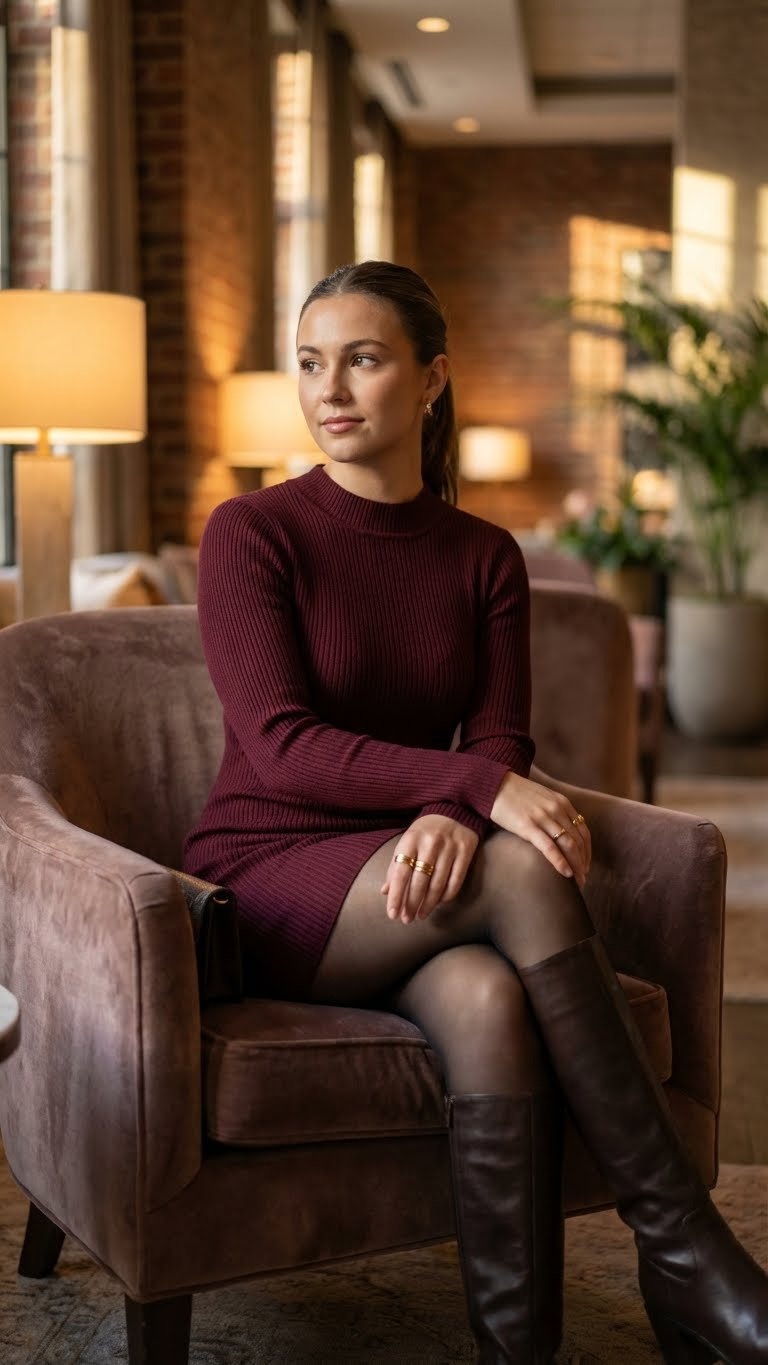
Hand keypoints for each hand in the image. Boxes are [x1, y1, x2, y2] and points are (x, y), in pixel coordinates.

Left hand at [381, 815, 479, 924]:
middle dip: (412, 904)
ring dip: (428, 904)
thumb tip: (385, 892)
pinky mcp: (466, 850)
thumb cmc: (425, 832)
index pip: (400, 873)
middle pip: (419, 882)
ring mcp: (449, 847)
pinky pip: (456, 880)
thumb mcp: (407, 843)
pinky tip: (439, 903)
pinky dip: (446, 896)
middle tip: (407, 919)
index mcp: (411, 840)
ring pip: (438, 884)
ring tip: (421, 915)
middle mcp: (430, 843)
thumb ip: (396, 866)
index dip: (396, 896)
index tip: (392, 914)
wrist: (455, 811)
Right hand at [489, 772, 591, 888]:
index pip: (583, 831)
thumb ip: (553, 811)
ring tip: (578, 882)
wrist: (492, 784)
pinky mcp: (528, 826)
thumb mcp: (541, 797)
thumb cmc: (514, 793)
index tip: (585, 865)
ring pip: (568, 845)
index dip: (587, 851)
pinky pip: (549, 847)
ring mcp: (543, 817)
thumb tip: (559, 832)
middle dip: (583, 862)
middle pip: (578, 841)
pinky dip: (560, 862)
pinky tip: (566, 873)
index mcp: (562, 803)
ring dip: (576, 866)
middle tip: (583, 879)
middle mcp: (557, 809)